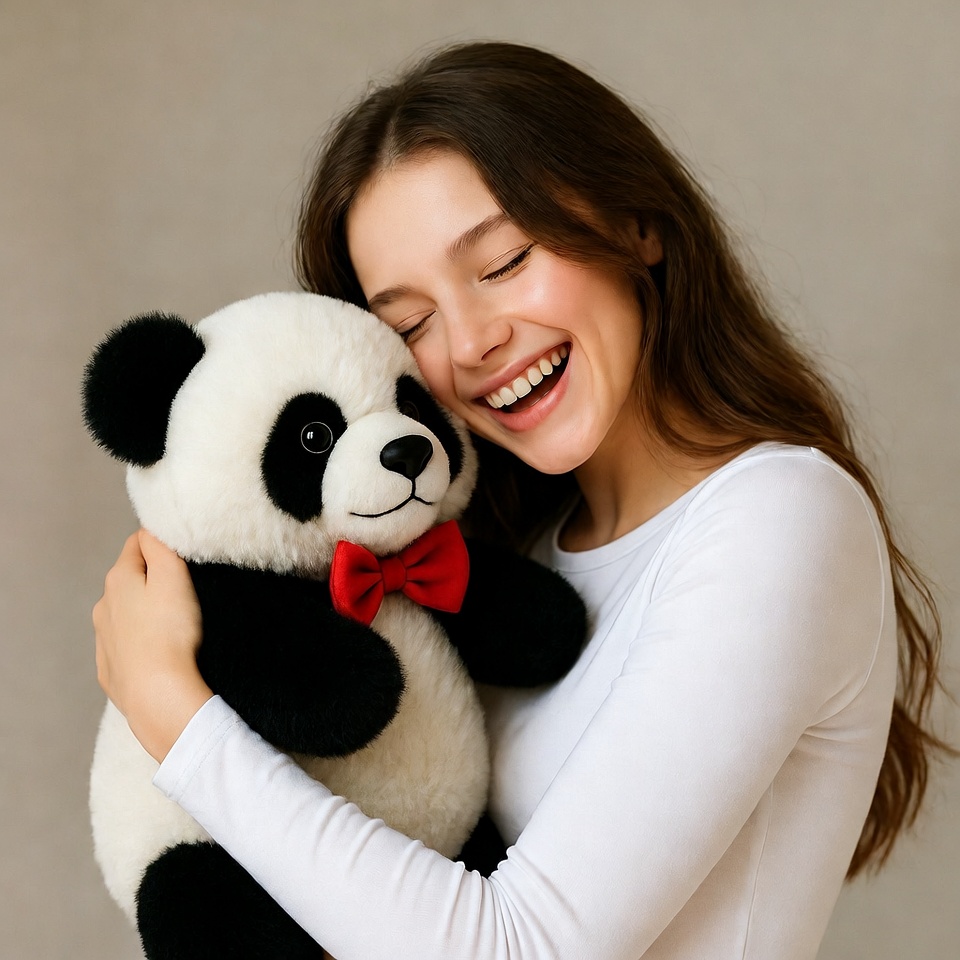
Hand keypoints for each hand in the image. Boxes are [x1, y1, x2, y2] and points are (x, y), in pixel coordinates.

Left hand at [93, 529, 213, 761]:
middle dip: (152, 579)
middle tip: (185, 590)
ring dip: (145, 612)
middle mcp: (103, 607)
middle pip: (129, 580)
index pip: (137, 543)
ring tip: (175, 625)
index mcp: (118, 580)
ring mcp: (104, 640)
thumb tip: (150, 528)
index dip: (161, 544)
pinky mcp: (112, 670)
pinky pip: (127, 647)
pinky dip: (141, 643)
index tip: (183, 555)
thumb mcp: (173, 576)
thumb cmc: (170, 633)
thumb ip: (160, 546)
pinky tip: (161, 653)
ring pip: (125, 614)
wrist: (157, 694)